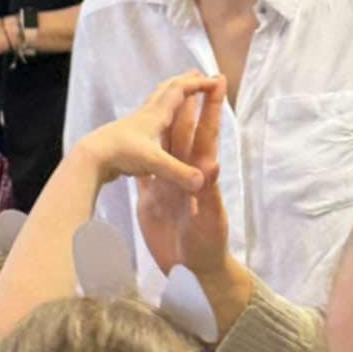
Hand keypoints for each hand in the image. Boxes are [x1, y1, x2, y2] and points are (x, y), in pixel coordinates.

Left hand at [83, 73, 222, 194]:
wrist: (89, 159)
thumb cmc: (120, 155)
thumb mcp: (154, 164)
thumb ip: (179, 173)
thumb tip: (202, 182)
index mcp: (156, 115)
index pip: (181, 90)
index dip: (199, 84)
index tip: (216, 80)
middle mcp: (146, 114)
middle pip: (167, 88)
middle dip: (185, 80)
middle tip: (199, 75)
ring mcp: (135, 122)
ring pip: (156, 99)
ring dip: (171, 92)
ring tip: (180, 92)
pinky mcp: (127, 133)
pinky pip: (147, 114)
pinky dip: (159, 109)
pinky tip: (158, 121)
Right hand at [135, 78, 227, 276]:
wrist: (193, 274)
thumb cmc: (208, 249)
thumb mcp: (210, 220)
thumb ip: (210, 193)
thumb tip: (213, 163)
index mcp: (201, 176)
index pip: (207, 135)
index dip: (211, 109)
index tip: (217, 82)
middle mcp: (184, 176)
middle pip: (184, 133)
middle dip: (187, 106)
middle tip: (186, 77)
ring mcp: (167, 187)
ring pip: (166, 148)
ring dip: (165, 125)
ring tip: (161, 101)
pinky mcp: (152, 201)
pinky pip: (147, 173)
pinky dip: (142, 156)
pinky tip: (136, 144)